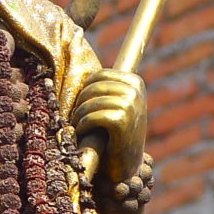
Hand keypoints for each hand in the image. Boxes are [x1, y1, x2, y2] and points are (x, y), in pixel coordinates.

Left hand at [72, 69, 146, 185]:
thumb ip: (105, 86)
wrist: (124, 168)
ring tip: (79, 127)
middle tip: (78, 119)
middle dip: (80, 103)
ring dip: (79, 116)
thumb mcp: (114, 105)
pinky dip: (82, 126)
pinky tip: (83, 134)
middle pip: (93, 86)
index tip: (84, 107)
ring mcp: (131, 105)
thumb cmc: (113, 135)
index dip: (85, 91)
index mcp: (135, 82)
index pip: (99, 75)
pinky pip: (91, 115)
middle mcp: (136, 91)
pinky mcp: (122, 121)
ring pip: (90, 101)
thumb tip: (77, 46)